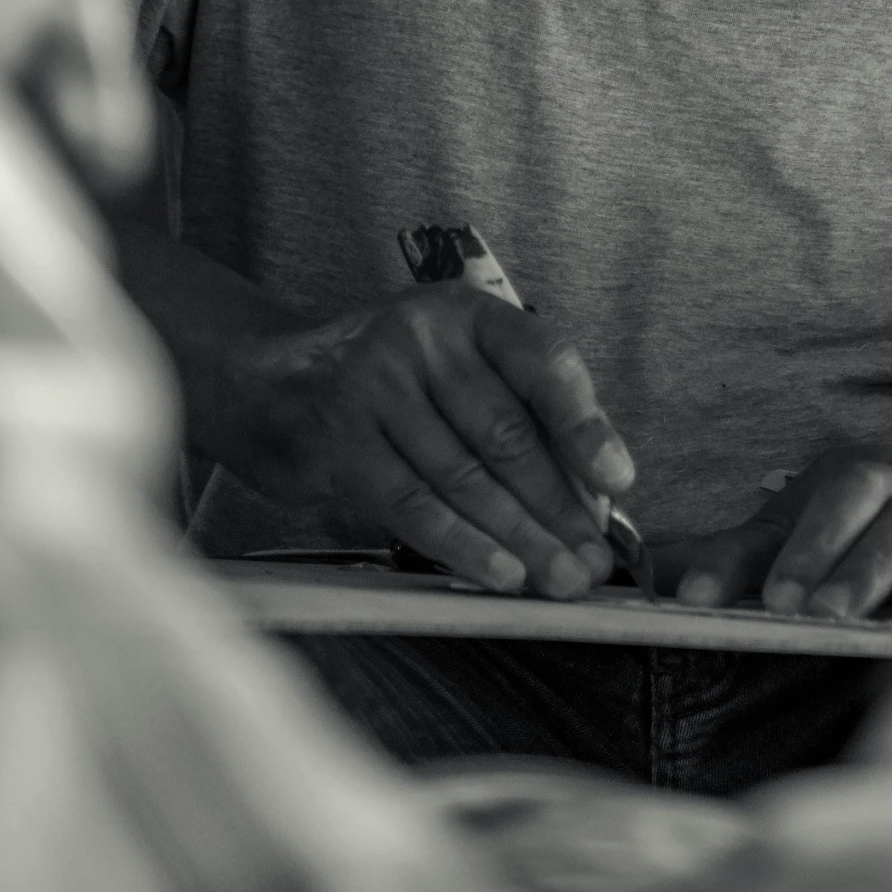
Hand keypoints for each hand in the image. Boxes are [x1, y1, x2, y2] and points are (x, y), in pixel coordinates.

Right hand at [244, 285, 635, 598]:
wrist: (273, 382)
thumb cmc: (392, 383)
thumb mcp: (454, 367)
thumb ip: (519, 413)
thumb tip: (591, 496)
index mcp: (467, 314)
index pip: (542, 361)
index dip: (584, 424)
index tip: (618, 480)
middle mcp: (422, 340)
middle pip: (506, 432)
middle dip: (558, 505)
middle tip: (594, 559)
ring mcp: (374, 387)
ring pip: (464, 476)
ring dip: (520, 536)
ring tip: (560, 577)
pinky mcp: (339, 442)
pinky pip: (412, 504)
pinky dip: (462, 545)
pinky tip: (500, 573)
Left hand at [656, 448, 891, 619]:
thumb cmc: (868, 541)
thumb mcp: (793, 545)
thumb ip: (729, 560)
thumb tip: (641, 575)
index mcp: (833, 482)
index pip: (773, 519)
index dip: (730, 557)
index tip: (691, 598)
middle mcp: (889, 484)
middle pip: (850, 495)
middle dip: (813, 545)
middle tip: (780, 601)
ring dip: (869, 565)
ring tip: (834, 613)